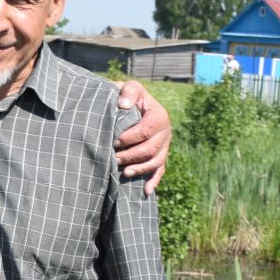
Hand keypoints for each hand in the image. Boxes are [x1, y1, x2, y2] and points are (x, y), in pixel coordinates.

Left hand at [112, 80, 171, 194]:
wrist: (134, 104)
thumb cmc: (129, 97)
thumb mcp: (130, 88)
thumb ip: (129, 92)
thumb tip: (123, 105)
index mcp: (159, 115)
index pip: (144, 131)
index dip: (128, 138)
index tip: (113, 141)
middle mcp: (166, 131)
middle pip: (150, 149)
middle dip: (131, 156)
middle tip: (113, 158)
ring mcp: (165, 145)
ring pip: (156, 161)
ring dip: (140, 169)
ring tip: (124, 173)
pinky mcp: (161, 154)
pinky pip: (160, 170)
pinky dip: (154, 181)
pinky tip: (146, 191)